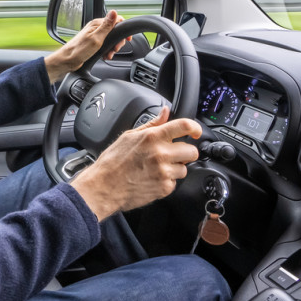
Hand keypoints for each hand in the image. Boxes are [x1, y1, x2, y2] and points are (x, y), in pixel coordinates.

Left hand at [43, 10, 128, 82]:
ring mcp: (94, 35)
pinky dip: (107, 51)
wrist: (68, 60)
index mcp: (97, 24)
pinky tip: (105, 55)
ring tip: (109, 54)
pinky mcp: (93, 43)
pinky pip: (105, 45)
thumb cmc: (79, 50)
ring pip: (110, 39)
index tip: (126, 38)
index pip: (116, 20)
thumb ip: (106, 26)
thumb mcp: (96, 38)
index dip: (123, 29)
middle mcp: (96, 28)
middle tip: (115, 49)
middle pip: (115, 31)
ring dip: (112, 48)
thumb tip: (114, 12)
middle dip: (117, 41)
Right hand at [69, 106, 201, 221]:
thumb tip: (165, 112)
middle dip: (184, 152)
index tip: (196, 132)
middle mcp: (161, 154)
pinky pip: (175, 182)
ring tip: (157, 168)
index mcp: (152, 137)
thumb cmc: (113, 162)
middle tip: (171, 154)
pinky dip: (167, 181)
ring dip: (175, 168)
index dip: (195, 128)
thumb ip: (152, 124)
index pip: (185, 126)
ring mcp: (164, 172)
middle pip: (191, 151)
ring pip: (184, 168)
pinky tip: (153, 178)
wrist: (103, 187)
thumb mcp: (129, 136)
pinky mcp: (164, 188)